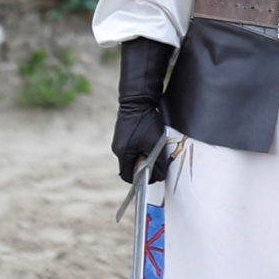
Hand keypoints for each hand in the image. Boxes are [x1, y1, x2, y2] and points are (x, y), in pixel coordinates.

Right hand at [113, 36, 173, 183]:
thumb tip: (160, 176)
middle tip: (157, 160)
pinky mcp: (123, 134)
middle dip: (144, 166)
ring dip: (144, 156)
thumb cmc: (146, 122)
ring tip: (154, 148)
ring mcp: (119, 141)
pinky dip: (141, 148)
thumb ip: (158, 163)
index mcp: (122, 154)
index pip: (129, 176)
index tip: (154, 174)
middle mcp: (117, 149)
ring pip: (133, 156)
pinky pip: (132, 147)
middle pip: (131, 166)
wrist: (137, 100)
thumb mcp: (156, 145)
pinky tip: (150, 140)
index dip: (142, 178)